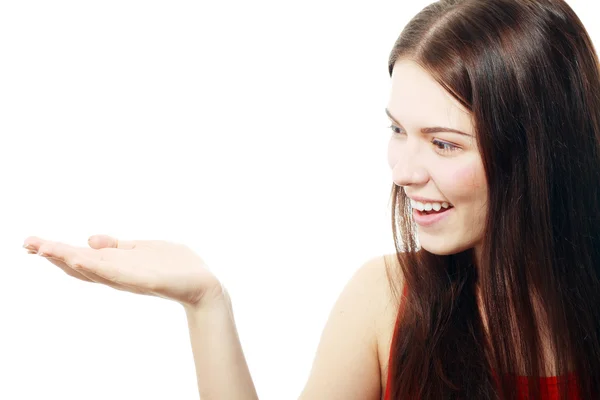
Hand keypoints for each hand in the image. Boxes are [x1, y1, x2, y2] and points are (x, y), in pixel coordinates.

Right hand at [22, 234, 224, 308]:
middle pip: (80, 265)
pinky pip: (117, 272)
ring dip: (68, 258)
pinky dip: (97, 266)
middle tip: (27, 244)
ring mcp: (129, 278)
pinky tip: (80, 256)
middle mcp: (117, 274)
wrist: (201, 284)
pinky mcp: (143, 279)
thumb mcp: (142, 249)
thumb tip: (89, 238)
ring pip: (93, 269)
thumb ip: (117, 247)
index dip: (56, 251)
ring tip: (45, 248)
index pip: (81, 258)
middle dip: (54, 254)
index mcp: (116, 266)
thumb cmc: (174, 266)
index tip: (32, 242)